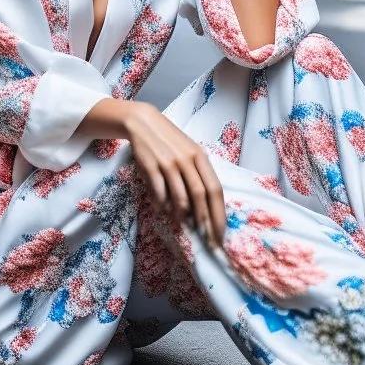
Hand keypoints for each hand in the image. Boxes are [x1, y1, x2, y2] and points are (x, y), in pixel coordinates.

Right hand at [123, 102, 226, 247]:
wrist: (144, 123)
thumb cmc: (170, 141)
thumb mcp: (189, 152)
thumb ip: (198, 175)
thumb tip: (205, 208)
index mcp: (200, 157)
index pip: (215, 190)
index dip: (219, 215)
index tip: (220, 235)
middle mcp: (187, 160)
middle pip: (200, 195)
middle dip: (205, 222)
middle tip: (206, 241)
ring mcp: (169, 163)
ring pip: (180, 197)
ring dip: (182, 216)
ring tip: (182, 225)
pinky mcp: (151, 166)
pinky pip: (159, 192)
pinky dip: (162, 205)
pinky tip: (162, 211)